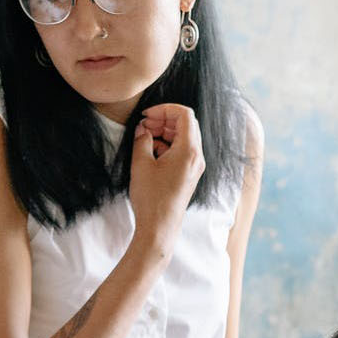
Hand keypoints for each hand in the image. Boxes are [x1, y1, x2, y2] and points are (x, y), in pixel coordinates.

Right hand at [126, 102, 204, 255]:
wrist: (160, 228)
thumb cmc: (151, 198)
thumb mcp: (141, 164)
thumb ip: (142, 140)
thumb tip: (143, 128)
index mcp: (189, 150)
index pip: (184, 114)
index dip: (164, 109)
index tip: (147, 115)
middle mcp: (197, 156)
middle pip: (186, 124)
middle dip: (164, 120)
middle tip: (144, 125)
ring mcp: (195, 166)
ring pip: (184, 137)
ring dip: (165, 132)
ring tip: (145, 138)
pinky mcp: (189, 174)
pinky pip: (182, 151)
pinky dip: (168, 145)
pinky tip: (151, 152)